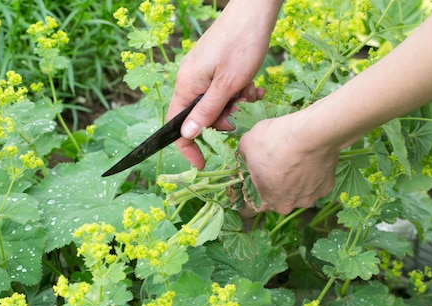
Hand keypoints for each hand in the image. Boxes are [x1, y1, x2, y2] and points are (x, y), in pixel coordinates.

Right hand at [168, 0, 282, 168]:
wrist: (255, 10)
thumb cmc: (241, 45)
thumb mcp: (227, 85)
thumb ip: (206, 112)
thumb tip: (187, 136)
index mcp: (187, 85)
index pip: (177, 126)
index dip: (188, 148)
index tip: (202, 164)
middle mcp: (191, 79)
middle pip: (199, 115)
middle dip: (220, 121)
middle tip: (238, 115)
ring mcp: (203, 72)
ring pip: (215, 103)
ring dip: (233, 105)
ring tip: (249, 93)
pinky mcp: (216, 66)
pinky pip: (223, 89)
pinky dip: (238, 92)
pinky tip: (252, 86)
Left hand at [238, 109, 341, 214]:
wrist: (312, 133)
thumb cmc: (277, 140)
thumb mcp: (247, 144)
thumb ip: (242, 158)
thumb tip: (244, 158)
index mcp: (264, 201)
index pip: (247, 209)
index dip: (245, 196)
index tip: (247, 184)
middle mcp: (287, 206)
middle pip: (274, 200)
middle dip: (271, 186)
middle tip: (274, 165)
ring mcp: (308, 198)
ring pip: (296, 193)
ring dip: (293, 182)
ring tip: (293, 160)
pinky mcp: (325, 188)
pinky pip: (314, 184)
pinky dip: (311, 175)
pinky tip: (309, 160)